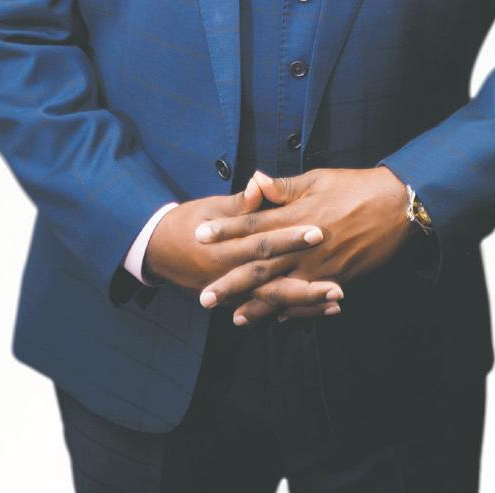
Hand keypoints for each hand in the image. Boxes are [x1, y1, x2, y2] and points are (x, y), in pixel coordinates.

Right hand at [143, 178, 340, 307]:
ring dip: (305, 304)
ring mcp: (231, 293)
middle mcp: (227, 276)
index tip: (318, 231)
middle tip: (337, 284)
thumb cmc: (186, 224)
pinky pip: (267, 308)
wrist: (157, 251)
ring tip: (336, 301)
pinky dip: (294, 311)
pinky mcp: (236, 301)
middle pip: (271, 282)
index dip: (289, 237)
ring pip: (272, 301)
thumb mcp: (209, 209)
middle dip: (305, 284)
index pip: (261, 243)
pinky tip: (320, 310)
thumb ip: (239, 203)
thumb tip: (259, 183)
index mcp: (222, 249)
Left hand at [195, 166, 410, 324]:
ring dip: (257, 306)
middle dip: (231, 282)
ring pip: (282, 290)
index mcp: (296, 216)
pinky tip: (276, 319)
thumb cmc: (356, 186)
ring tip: (233, 317)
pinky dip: (293, 311)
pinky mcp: (338, 278)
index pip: (253, 225)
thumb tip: (255, 179)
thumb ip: (284, 187)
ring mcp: (321, 266)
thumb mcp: (318, 179)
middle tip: (204, 296)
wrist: (397, 206)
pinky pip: (310, 299)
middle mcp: (304, 246)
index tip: (200, 236)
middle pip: (260, 266)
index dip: (225, 230)